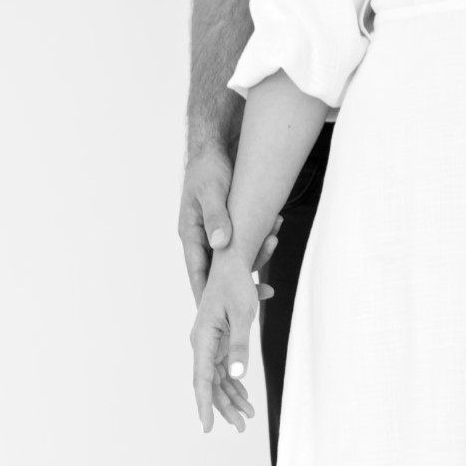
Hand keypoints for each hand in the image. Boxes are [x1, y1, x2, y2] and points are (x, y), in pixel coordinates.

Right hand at [178, 145, 283, 306]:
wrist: (215, 147)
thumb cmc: (208, 168)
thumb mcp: (211, 191)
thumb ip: (216, 217)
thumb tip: (220, 243)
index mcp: (191, 234)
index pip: (198, 274)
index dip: (207, 297)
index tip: (218, 317)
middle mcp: (202, 239)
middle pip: (219, 273)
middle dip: (241, 283)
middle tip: (265, 292)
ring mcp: (216, 235)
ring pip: (235, 259)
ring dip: (257, 254)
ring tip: (275, 238)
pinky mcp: (230, 227)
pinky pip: (244, 244)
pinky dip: (260, 241)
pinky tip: (275, 229)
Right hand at [190, 249, 273, 432]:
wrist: (230, 265)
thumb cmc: (235, 286)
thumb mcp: (243, 315)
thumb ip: (240, 347)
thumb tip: (237, 375)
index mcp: (203, 338)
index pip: (202, 379)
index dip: (204, 405)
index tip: (208, 427)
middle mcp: (202, 344)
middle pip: (210, 384)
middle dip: (224, 407)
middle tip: (241, 427)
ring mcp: (209, 343)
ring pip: (217, 379)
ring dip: (231, 398)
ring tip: (247, 417)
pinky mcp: (218, 341)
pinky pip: (223, 369)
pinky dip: (234, 384)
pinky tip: (244, 396)